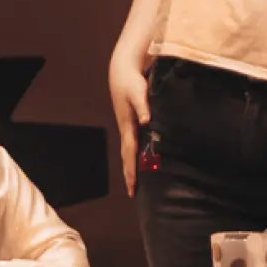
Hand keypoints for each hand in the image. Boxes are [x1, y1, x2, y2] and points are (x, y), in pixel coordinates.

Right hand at [109, 51, 150, 194]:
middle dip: (129, 174)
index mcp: (128, 126)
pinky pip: (133, 144)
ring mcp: (128, 127)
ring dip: (131, 167)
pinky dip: (135, 156)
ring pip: (129, 152)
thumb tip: (145, 122)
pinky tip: (141, 160)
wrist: (122, 73)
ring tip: (134, 182)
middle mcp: (127, 129)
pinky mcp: (131, 123)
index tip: (132, 186)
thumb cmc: (131, 83)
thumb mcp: (139, 93)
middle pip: (127, 157)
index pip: (130, 153)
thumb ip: (143, 107)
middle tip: (131, 193)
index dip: (132, 170)